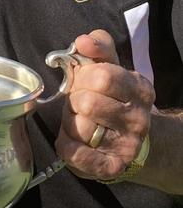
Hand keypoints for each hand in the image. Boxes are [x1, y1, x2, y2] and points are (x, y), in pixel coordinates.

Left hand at [55, 29, 154, 180]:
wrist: (131, 138)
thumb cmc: (112, 96)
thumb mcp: (110, 66)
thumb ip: (98, 47)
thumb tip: (83, 41)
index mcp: (139, 89)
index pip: (103, 75)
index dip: (83, 76)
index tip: (82, 80)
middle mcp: (138, 118)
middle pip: (87, 102)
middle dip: (73, 100)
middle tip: (78, 103)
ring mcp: (128, 144)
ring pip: (80, 127)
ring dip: (69, 122)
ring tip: (78, 121)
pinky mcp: (113, 166)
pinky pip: (76, 154)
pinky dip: (66, 146)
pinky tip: (72, 141)